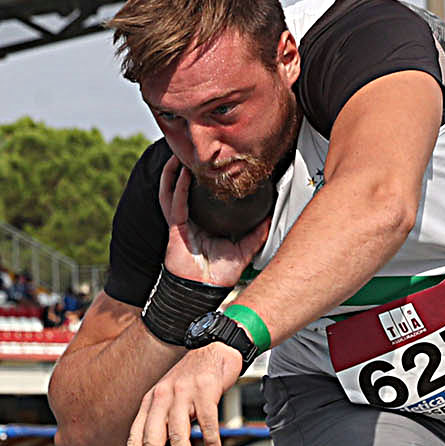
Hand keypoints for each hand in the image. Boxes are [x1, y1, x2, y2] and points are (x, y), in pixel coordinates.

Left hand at [121, 339, 244, 445]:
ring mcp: (182, 393)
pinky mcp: (205, 390)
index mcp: (149, 403)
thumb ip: (162, 423)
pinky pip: (207, 423)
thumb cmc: (193, 379)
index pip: (133, 439)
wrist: (216, 346)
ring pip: (179, 436)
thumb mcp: (169, 398)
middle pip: (153, 441)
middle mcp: (161, 398)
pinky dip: (211, 443)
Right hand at [159, 158, 271, 286]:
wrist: (203, 292)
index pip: (200, 198)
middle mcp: (190, 222)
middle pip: (182, 190)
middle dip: (183, 171)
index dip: (202, 182)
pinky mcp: (176, 230)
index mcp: (203, 225)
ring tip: (180, 155)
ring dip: (174, 173)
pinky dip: (178, 187)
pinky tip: (183, 173)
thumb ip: (257, 234)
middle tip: (194, 153)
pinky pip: (175, 204)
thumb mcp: (244, 250)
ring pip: (172, 192)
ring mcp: (180, 225)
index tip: (213, 164)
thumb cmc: (217, 276)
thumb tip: (272, 217)